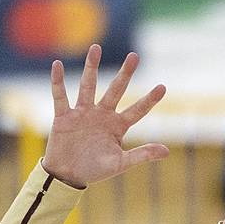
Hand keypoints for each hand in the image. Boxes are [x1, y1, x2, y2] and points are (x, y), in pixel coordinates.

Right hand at [42, 45, 168, 188]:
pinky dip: (58, 81)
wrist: (67, 175)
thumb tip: (167, 151)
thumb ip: (142, 155)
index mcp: (117, 126)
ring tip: (96, 48)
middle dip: (125, 74)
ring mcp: (83, 113)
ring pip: (88, 86)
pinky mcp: (63, 116)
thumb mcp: (120, 164)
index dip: (149, 100)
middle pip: (115, 90)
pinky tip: (57, 65)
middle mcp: (102, 114)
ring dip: (91, 67)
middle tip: (134, 56)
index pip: (137, 110)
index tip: (163, 87)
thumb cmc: (95, 170)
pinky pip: (60, 96)